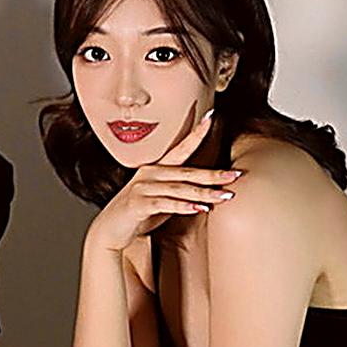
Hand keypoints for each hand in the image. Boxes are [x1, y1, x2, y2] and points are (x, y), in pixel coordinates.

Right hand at [86, 108, 242, 254]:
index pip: (180, 148)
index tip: (212, 116)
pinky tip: (199, 209)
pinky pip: (165, 204)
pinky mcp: (138, 204)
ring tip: (225, 196)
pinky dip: (184, 206)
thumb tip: (211, 193)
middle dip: (213, 174)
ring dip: (204, 193)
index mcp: (156, 168)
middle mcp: (149, 174)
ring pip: (179, 188)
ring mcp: (142, 189)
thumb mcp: (162, 198)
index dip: (196, 133)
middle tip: (235, 175)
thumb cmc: (139, 213)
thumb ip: (180, 191)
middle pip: (187, 172)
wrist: (111, 230)